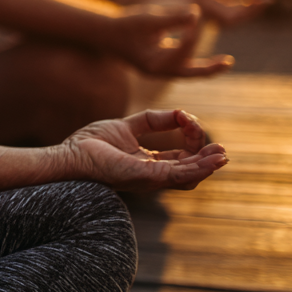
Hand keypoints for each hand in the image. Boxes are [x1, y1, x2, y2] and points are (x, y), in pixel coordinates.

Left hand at [58, 108, 227, 191]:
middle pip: (190, 171)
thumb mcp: (127, 126)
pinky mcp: (145, 177)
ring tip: (223, 155)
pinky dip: (198, 167)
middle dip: (207, 159)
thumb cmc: (92, 143)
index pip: (182, 158)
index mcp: (150, 164)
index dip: (192, 140)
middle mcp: (153, 175)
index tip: (186, 118)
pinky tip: (211, 159)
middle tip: (222, 148)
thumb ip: (153, 120)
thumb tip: (179, 112)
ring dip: (208, 166)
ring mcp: (150, 178)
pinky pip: (178, 174)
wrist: (69, 154)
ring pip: (189, 177)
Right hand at [104, 3, 232, 76]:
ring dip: (205, 67)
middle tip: (228, 62)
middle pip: (189, 72)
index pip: (180, 52)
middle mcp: (157, 71)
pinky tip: (206, 55)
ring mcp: (158, 70)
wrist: (105, 33)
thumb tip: (197, 13)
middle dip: (209, 68)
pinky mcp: (159, 65)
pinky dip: (194, 59)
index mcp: (153, 64)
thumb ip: (172, 17)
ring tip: (225, 62)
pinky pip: (182, 65)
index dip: (192, 33)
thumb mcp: (147, 18)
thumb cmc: (124, 24)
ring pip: (187, 71)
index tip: (197, 15)